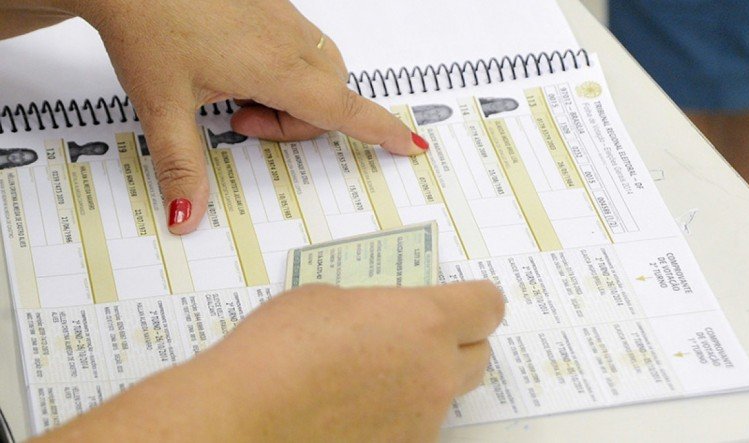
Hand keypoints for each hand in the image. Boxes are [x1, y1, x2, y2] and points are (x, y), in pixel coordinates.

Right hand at [34, 282, 503, 441]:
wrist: (244, 418)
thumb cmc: (278, 347)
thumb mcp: (325, 299)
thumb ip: (371, 306)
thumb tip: (378, 320)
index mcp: (424, 321)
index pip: (489, 305)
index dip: (477, 299)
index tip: (462, 299)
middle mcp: (435, 375)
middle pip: (480, 355)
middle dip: (456, 342)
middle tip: (416, 336)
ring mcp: (421, 421)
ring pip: (444, 395)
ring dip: (423, 381)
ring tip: (370, 376)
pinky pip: (415, 425)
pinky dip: (397, 414)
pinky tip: (353, 409)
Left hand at [56, 0, 427, 233]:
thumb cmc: (147, 25)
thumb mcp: (163, 106)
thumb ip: (182, 165)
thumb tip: (186, 216)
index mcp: (275, 68)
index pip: (345, 109)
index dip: (382, 130)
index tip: (412, 144)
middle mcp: (288, 40)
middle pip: (330, 95)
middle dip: (300, 123)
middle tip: (241, 123)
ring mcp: (282, 18)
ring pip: (317, 69)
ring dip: (290, 96)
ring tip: (233, 95)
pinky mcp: (269, 5)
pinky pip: (299, 46)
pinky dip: (281, 69)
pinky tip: (232, 66)